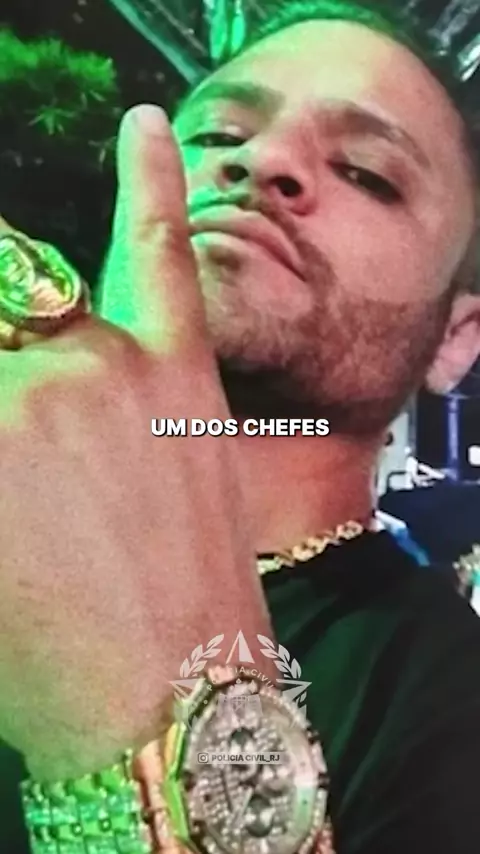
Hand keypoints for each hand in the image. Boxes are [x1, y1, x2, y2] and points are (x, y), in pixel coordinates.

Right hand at [0, 105, 272, 780]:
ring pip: (26, 287)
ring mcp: (106, 363)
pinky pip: (159, 254)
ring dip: (11, 312)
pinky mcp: (177, 371)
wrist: (169, 704)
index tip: (5, 419)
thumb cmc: (39, 658)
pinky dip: (151, 180)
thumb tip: (2, 402)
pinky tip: (146, 124)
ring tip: (28, 366)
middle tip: (25, 421)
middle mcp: (23, 381)